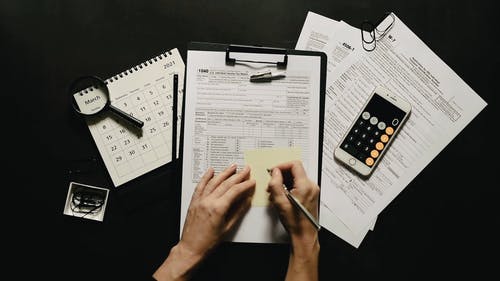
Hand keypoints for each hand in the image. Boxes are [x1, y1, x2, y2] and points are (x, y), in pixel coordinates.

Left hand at [179, 164, 254, 256]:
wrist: (191, 248)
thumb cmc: (208, 242)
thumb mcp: (227, 228)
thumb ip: (238, 212)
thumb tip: (246, 201)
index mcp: (218, 208)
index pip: (235, 191)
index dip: (245, 185)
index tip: (251, 181)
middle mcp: (208, 201)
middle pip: (226, 184)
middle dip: (238, 175)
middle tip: (246, 169)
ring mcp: (200, 200)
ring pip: (214, 182)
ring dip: (224, 173)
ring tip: (232, 167)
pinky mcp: (194, 202)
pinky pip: (200, 186)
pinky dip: (206, 177)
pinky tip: (211, 171)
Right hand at [267, 161, 319, 280]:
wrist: (304, 235)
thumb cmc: (295, 222)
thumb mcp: (280, 202)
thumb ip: (275, 184)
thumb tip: (275, 173)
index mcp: (305, 186)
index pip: (294, 165)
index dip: (282, 166)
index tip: (274, 171)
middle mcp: (311, 186)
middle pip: (295, 171)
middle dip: (281, 175)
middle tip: (272, 183)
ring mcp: (312, 190)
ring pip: (296, 178)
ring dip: (284, 181)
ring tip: (275, 192)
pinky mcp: (311, 195)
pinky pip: (299, 185)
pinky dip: (289, 187)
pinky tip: (281, 195)